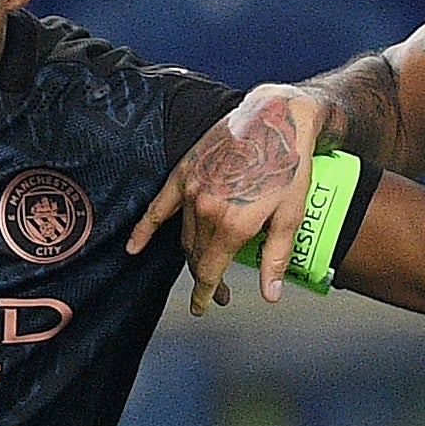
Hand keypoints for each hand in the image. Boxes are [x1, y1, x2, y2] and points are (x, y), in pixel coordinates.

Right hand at [128, 81, 333, 311]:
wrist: (276, 119)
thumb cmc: (289, 166)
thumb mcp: (291, 216)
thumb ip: (275, 258)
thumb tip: (269, 295)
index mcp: (232, 225)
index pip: (209, 271)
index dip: (206, 292)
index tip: (204, 306)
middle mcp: (206, 210)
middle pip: (196, 256)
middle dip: (204, 279)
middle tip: (216, 294)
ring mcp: (192, 190)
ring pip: (184, 236)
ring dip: (191, 257)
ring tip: (202, 270)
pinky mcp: (185, 172)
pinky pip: (158, 207)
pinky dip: (144, 229)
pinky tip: (133, 247)